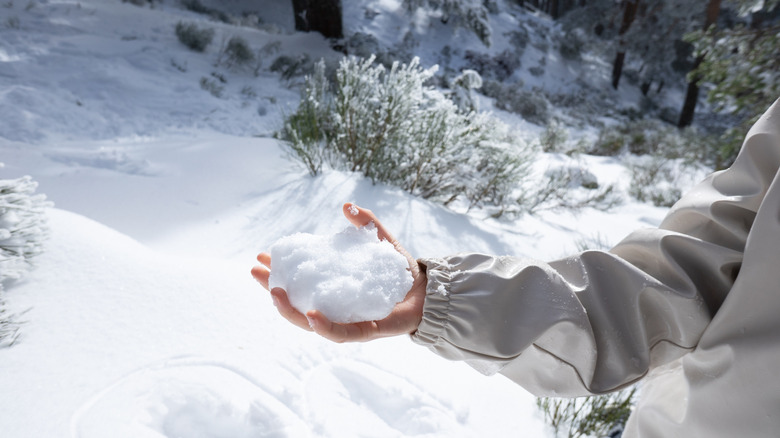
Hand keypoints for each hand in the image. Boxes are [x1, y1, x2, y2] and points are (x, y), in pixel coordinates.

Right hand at [250, 203, 426, 342]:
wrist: (430, 292)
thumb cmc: (401, 272)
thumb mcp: (381, 243)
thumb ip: (366, 224)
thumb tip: (346, 205)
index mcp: (333, 289)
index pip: (299, 282)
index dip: (278, 272)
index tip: (261, 256)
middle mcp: (336, 308)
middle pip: (296, 304)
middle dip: (273, 289)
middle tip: (255, 271)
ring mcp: (348, 322)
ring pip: (310, 322)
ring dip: (289, 310)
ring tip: (275, 293)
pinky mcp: (366, 332)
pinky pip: (341, 332)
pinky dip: (324, 325)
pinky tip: (310, 313)